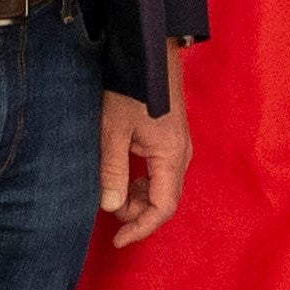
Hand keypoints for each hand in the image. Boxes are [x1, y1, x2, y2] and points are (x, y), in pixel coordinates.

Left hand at [100, 40, 191, 249]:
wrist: (150, 49)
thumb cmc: (131, 86)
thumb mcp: (113, 130)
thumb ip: (112, 171)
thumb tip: (110, 208)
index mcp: (171, 156)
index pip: (162, 208)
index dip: (140, 229)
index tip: (117, 240)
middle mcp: (181, 154)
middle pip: (164, 199)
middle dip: (137, 213)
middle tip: (107, 210)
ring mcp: (179, 144)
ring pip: (162, 186)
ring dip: (138, 197)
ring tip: (111, 190)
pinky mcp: (172, 136)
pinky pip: (161, 171)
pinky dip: (143, 181)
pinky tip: (123, 173)